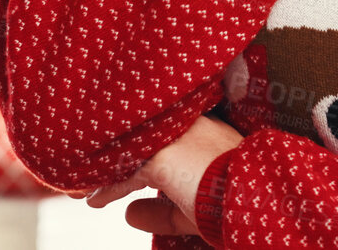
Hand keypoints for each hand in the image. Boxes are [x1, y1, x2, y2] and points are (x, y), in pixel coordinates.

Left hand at [62, 115, 243, 243]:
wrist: (254, 199)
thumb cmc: (230, 202)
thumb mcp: (190, 206)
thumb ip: (159, 209)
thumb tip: (128, 213)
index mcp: (197, 126)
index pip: (156, 130)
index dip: (135, 147)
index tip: (116, 162)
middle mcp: (182, 125)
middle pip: (135, 133)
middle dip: (112, 152)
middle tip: (89, 170)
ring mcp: (170, 138)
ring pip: (126, 149)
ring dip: (102, 168)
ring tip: (82, 186)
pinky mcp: (160, 158)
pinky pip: (125, 174)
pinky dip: (108, 189)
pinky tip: (96, 201)